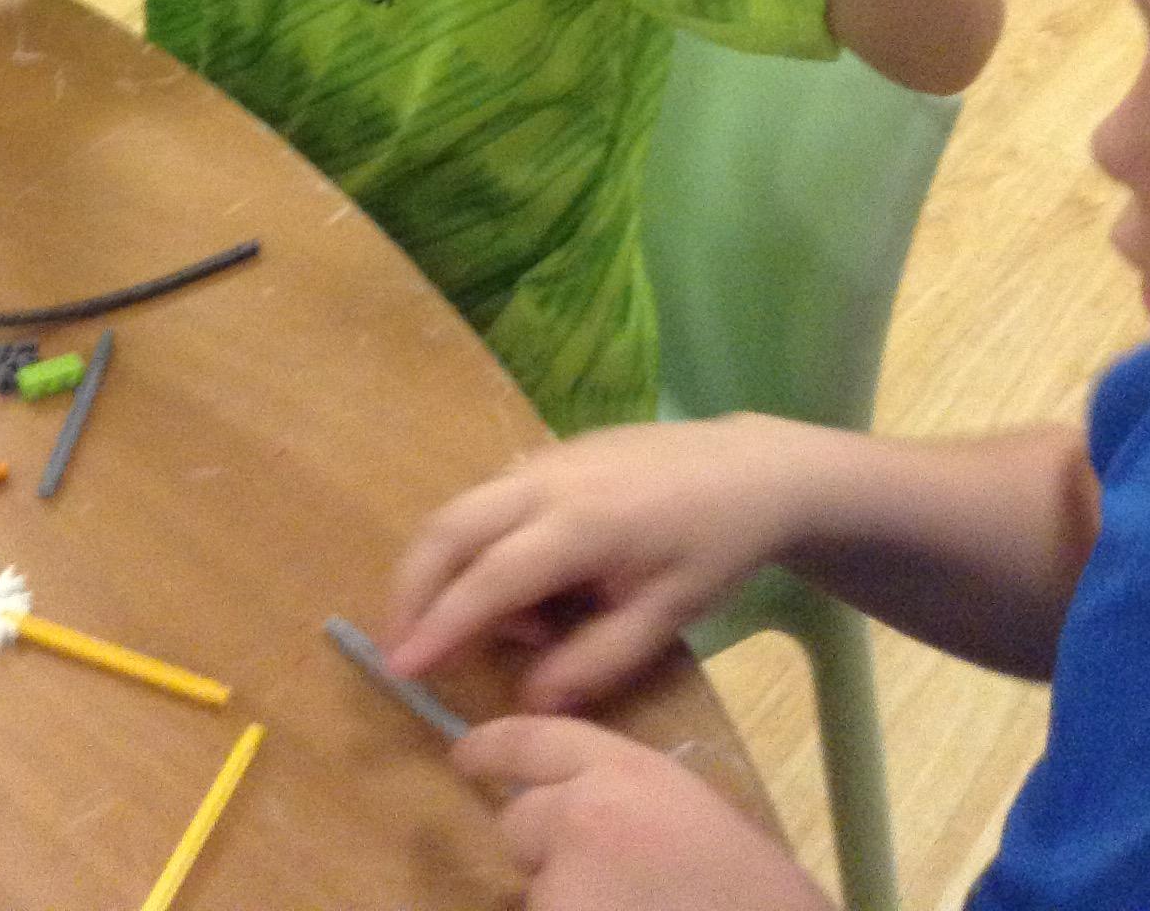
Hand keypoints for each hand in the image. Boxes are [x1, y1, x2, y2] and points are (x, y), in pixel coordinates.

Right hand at [385, 420, 813, 710]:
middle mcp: (547, 480)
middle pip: (450, 525)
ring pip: (465, 506)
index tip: (400, 668)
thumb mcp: (665, 617)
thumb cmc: (713, 549)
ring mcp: (546, 457)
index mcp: (580, 525)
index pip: (489, 579)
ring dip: (447, 564)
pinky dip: (478, 541)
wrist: (751, 469)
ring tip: (490, 629)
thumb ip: (594, 662)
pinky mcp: (550, 450)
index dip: (440, 625)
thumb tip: (527, 700)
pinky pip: (493, 496)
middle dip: (412, 585)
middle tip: (398, 643)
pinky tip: (521, 586)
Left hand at [457, 718, 831, 910]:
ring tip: (637, 908)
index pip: (533, 741)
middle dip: (542, 854)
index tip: (463, 756)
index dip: (491, 748)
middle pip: (518, 824)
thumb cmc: (754, 893)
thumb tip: (563, 817)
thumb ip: (622, 801)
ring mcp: (564, 887)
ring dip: (565, 907)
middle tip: (603, 884)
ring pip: (535, 895)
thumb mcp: (690, 815)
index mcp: (627, 770)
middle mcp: (582, 816)